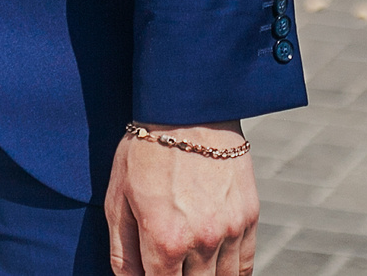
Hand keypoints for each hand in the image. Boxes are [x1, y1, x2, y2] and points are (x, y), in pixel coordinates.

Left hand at [107, 124, 258, 275]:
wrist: (189, 108)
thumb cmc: (145, 151)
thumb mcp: (118, 198)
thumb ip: (122, 250)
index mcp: (165, 240)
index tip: (152, 275)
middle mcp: (202, 241)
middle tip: (171, 266)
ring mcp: (230, 230)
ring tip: (192, 267)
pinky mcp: (249, 217)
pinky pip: (245, 264)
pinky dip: (232, 274)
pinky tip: (217, 269)